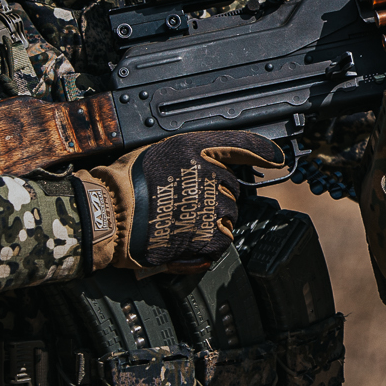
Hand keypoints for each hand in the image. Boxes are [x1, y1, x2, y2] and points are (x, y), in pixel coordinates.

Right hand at [74, 131, 287, 274]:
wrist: (108, 215)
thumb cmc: (125, 184)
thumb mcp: (159, 152)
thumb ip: (192, 155)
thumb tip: (225, 165)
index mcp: (194, 148)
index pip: (242, 144)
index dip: (263, 151)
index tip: (277, 159)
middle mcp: (208, 173)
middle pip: (233, 186)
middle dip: (216, 194)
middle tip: (184, 202)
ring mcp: (211, 204)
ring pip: (229, 213)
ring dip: (213, 219)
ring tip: (181, 220)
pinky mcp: (208, 234)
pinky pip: (223, 238)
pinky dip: (209, 242)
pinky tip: (186, 237)